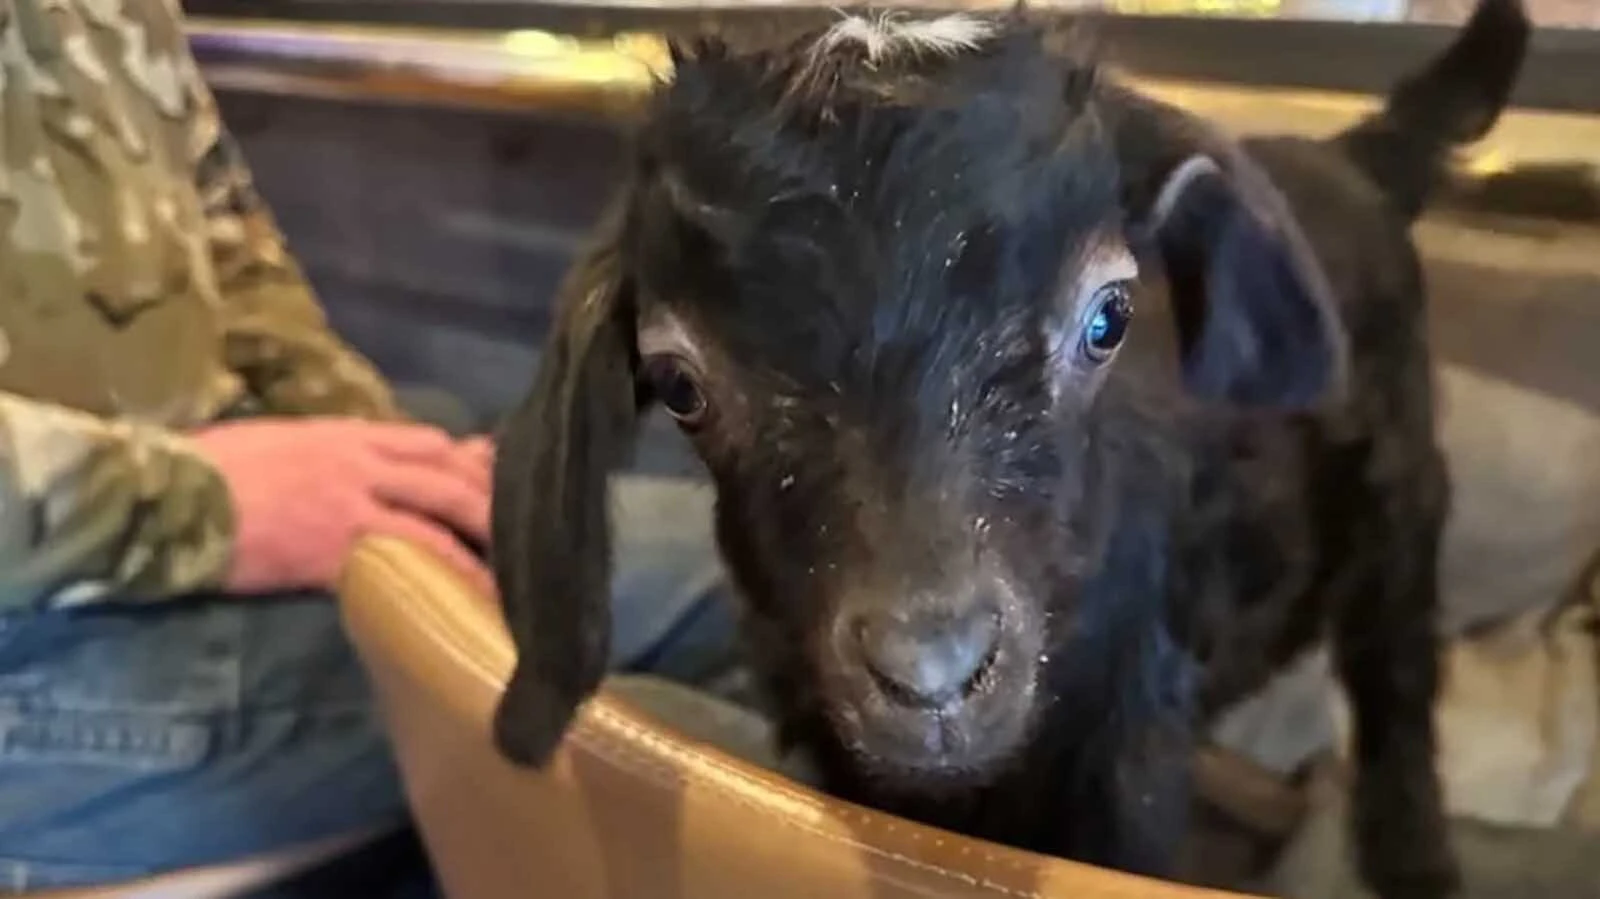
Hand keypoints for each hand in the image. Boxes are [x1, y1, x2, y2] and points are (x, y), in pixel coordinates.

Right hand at [191, 417, 494, 596]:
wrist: (170, 497)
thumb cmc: (213, 469)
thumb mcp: (280, 443)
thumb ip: (329, 450)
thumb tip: (358, 464)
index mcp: (345, 434)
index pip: (427, 442)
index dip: (469, 464)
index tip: (496, 486)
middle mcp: (361, 461)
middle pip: (449, 473)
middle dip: (493, 500)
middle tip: (533, 530)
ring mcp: (354, 502)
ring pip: (442, 513)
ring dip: (485, 541)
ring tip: (519, 571)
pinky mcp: (340, 548)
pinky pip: (411, 559)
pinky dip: (447, 575)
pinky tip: (473, 598)